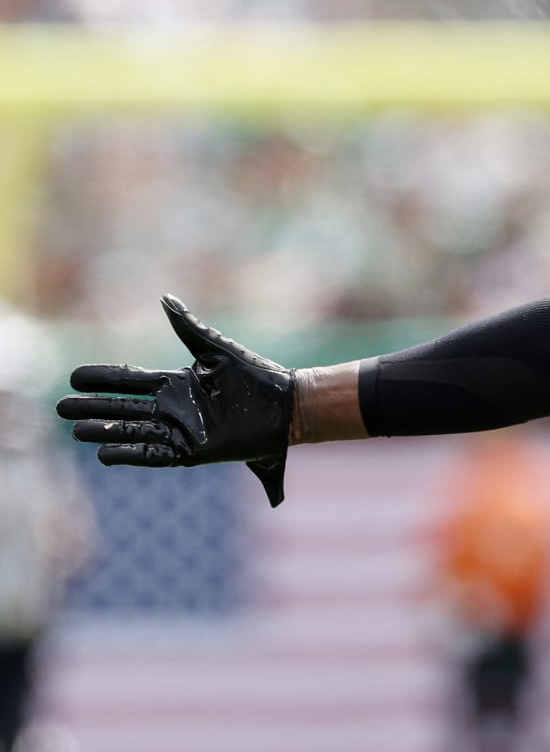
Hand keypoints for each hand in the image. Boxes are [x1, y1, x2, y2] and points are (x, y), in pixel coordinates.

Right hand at [56, 295, 292, 506]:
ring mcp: (181, 430)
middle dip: (93, 407)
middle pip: (123, 407)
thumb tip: (164, 298)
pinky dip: (130, 453)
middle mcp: (174, 408)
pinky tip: (105, 453)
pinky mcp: (192, 451)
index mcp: (178, 383)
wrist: (286, 406)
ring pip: (132, 430)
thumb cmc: (257, 376)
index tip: (74, 378)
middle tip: (61, 408)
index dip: (103, 379)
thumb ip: (189, 326)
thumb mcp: (217, 349)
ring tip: (76, 430)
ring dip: (105, 431)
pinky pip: (154, 453)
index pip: (130, 381)